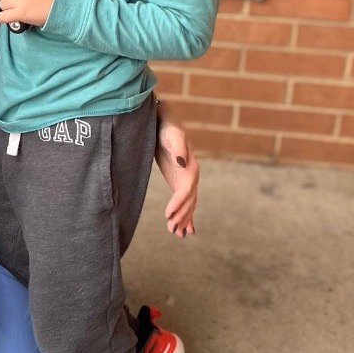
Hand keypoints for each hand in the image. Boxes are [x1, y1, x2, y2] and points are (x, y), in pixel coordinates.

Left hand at [154, 102, 198, 237]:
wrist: (163, 118)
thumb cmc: (165, 124)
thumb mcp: (170, 132)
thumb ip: (177, 146)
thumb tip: (183, 163)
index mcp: (190, 165)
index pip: (186, 189)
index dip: (178, 203)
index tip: (168, 215)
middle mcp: (191, 173)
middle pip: (189, 200)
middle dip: (182, 216)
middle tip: (172, 230)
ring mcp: (186, 178)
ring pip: (189, 203)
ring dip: (184, 218)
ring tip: (177, 234)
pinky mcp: (178, 179)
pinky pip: (184, 200)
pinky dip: (185, 214)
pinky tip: (184, 229)